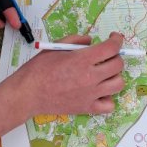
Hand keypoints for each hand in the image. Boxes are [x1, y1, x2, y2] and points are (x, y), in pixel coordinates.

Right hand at [7, 33, 125, 117]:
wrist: (28, 94)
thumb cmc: (38, 69)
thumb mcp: (56, 47)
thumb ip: (76, 40)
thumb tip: (92, 41)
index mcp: (82, 60)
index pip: (112, 48)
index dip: (117, 40)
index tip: (114, 38)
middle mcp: (90, 77)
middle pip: (118, 65)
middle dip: (115, 56)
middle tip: (106, 56)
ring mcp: (91, 94)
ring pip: (118, 84)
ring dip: (114, 76)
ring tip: (104, 74)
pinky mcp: (87, 108)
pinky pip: (109, 105)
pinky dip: (108, 98)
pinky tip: (99, 92)